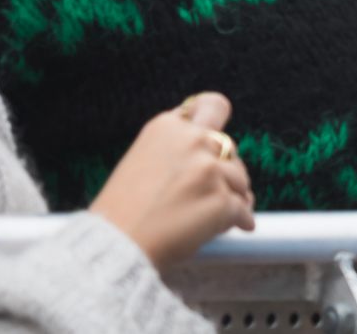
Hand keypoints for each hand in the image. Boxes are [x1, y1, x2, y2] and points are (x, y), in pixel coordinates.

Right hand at [90, 92, 255, 270]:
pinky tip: (234, 228)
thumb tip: (214, 151)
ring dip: (233, 197)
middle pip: (231, 146)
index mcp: (167, 127)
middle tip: (213, 190)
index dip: (216, 122)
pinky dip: (241, 221)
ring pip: (240, 180)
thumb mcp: (139, 161)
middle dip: (226, 168)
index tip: (216, 140)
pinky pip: (244, 210)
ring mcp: (209, 170)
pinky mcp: (222, 200)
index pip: (211, 107)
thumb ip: (174, 148)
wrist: (112, 250)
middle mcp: (192, 141)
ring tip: (212, 216)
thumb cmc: (121, 214)